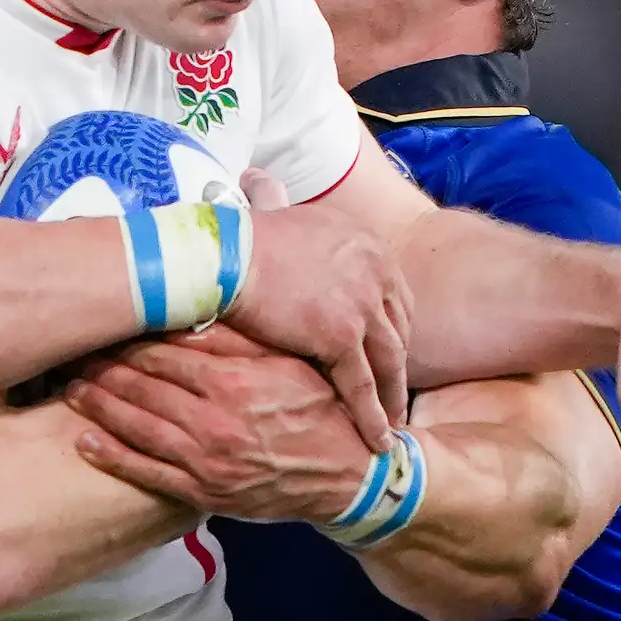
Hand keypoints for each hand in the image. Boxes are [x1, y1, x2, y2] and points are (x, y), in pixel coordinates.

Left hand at [61, 331, 388, 519]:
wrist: (349, 477)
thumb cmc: (321, 411)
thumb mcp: (290, 364)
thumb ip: (239, 340)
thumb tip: (191, 308)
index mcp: (234, 382)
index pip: (164, 353)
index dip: (126, 339)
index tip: (102, 325)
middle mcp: (214, 422)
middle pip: (141, 387)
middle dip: (102, 368)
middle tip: (71, 352)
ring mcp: (206, 461)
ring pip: (136, 427)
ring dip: (98, 407)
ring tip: (68, 389)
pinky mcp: (204, 493)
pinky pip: (147, 474)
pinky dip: (112, 457)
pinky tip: (84, 441)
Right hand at [222, 196, 405, 450]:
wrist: (221, 254)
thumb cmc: (233, 238)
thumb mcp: (272, 210)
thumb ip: (279, 204)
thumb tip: (256, 181)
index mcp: (365, 243)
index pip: (393, 293)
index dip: (390, 328)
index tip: (386, 354)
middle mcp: (375, 270)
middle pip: (398, 328)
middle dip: (398, 365)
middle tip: (396, 397)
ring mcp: (362, 303)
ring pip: (388, 362)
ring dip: (392, 399)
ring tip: (391, 428)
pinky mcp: (342, 335)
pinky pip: (363, 384)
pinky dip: (372, 416)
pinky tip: (377, 440)